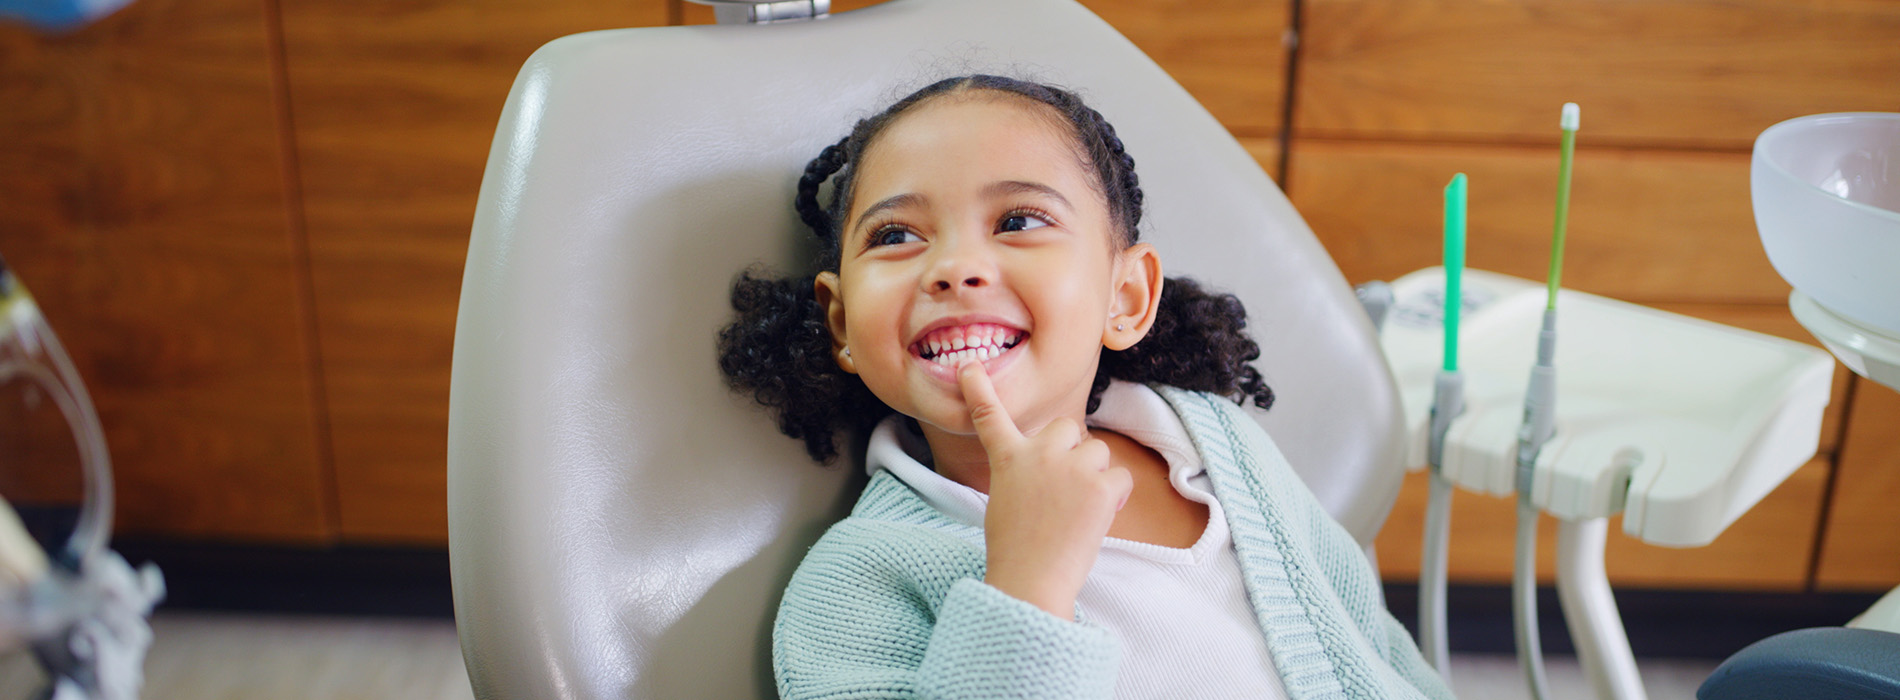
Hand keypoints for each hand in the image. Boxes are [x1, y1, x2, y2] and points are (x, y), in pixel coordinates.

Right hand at [960, 358, 1132, 619]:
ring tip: (1078, 509)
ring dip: (1095, 475)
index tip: (969, 366)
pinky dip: (1115, 497)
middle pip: (1067, 427)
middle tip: (1066, 485)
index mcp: (1008, 459)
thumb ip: (1025, 474)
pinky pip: (1120, 477)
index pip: (991, 417)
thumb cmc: (1017, 550)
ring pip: (1098, 451)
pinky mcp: (1100, 486)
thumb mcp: (1006, 502)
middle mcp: (1038, 454)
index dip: (979, 390)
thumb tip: (1056, 470)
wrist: (1032, 580)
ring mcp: (1071, 467)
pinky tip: (1097, 518)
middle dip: (1073, 449)